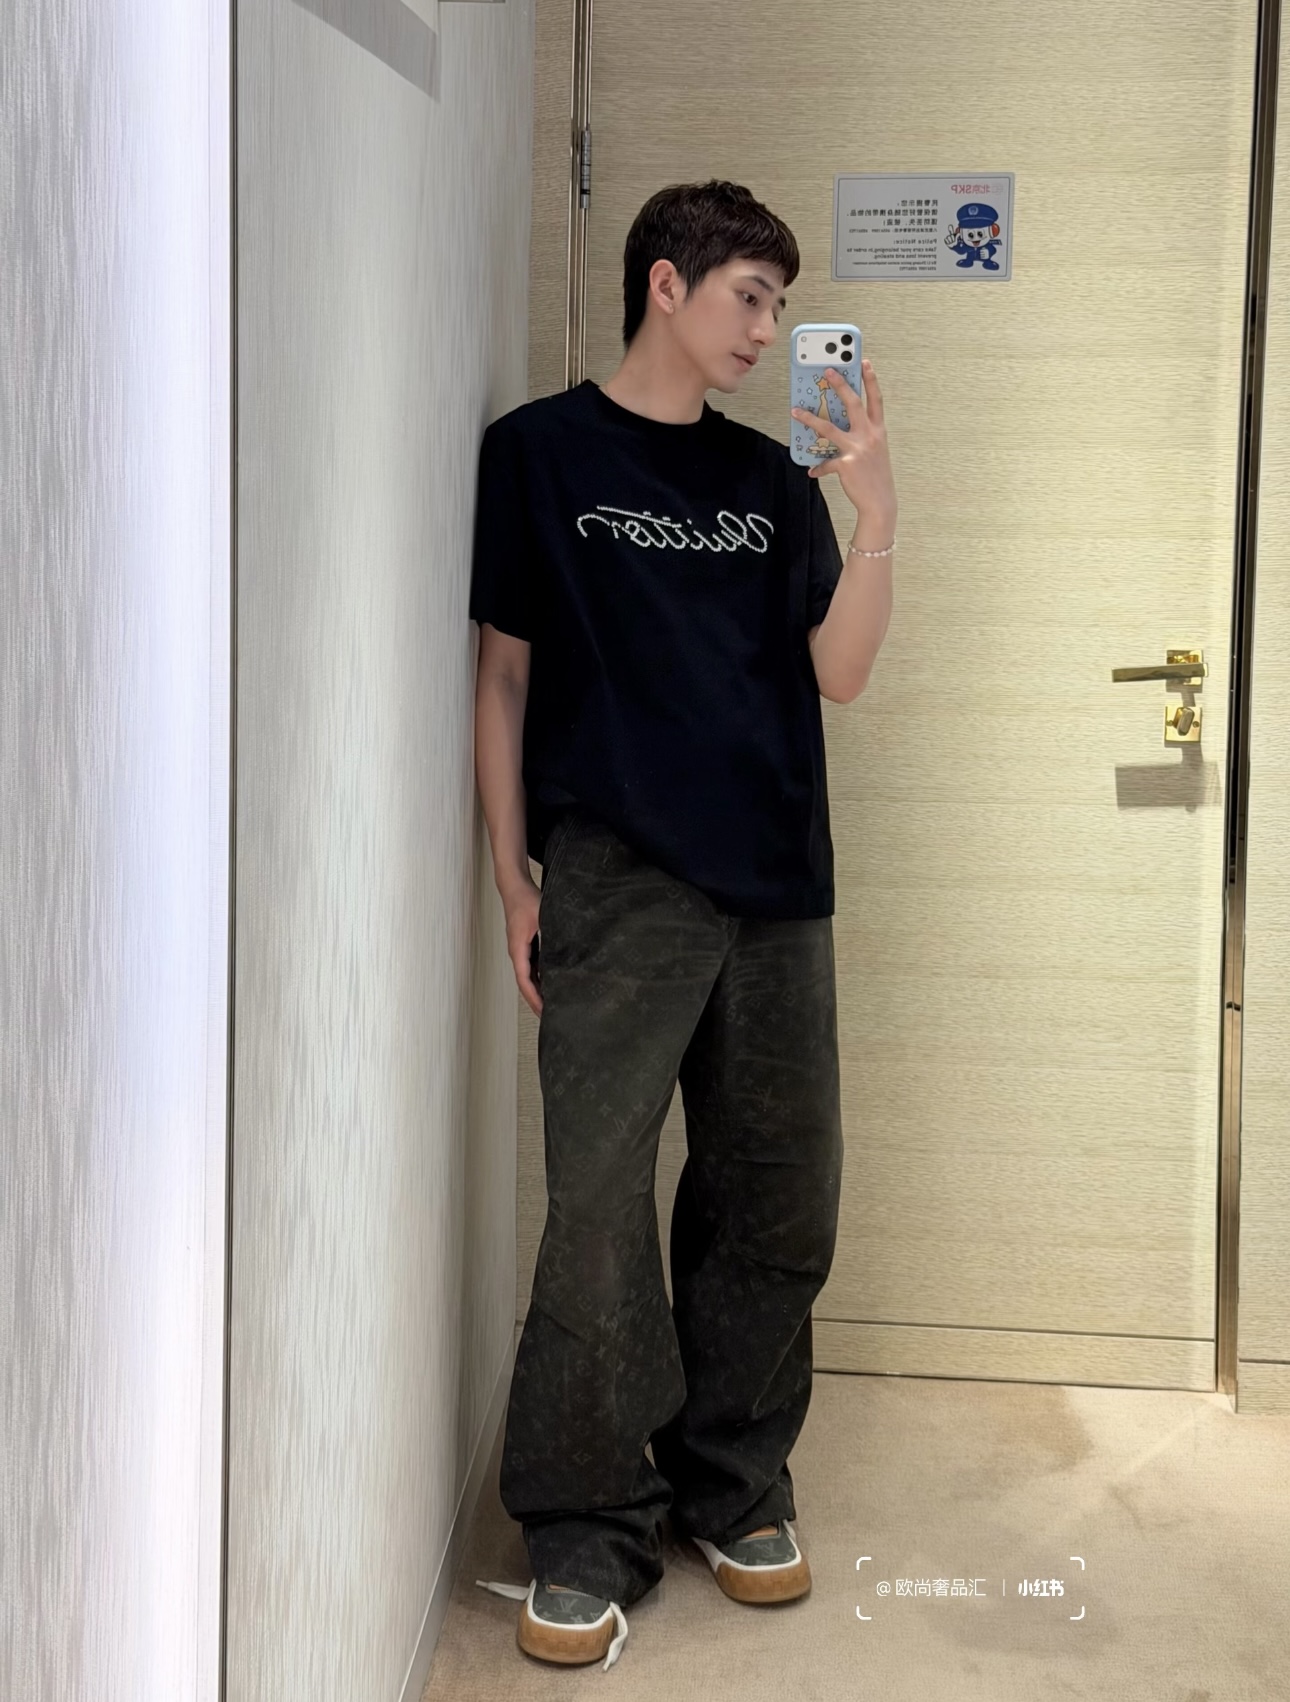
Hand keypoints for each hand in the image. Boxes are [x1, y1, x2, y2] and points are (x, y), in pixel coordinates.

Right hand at [501, 874, 543, 1016]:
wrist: (514, 887)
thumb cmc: (526, 900)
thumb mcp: (543, 917)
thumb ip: (552, 934)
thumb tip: (566, 950)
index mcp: (518, 949)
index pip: (525, 981)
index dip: (534, 998)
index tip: (544, 1012)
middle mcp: (517, 952)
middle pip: (525, 983)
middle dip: (536, 1001)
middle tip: (549, 1017)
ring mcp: (519, 949)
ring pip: (528, 976)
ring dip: (537, 991)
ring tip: (550, 1005)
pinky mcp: (524, 945)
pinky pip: (531, 967)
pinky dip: (539, 978)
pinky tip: (550, 984)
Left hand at [791, 359, 897, 536]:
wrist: (880, 502)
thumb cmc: (876, 476)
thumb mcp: (875, 451)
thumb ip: (862, 436)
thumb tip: (841, 428)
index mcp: (878, 430)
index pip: (876, 399)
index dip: (871, 379)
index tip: (864, 362)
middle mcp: (870, 435)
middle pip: (853, 403)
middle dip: (840, 384)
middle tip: (827, 370)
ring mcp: (857, 449)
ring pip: (829, 428)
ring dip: (810, 418)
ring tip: (795, 410)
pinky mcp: (846, 464)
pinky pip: (825, 463)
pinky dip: (818, 467)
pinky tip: (812, 471)